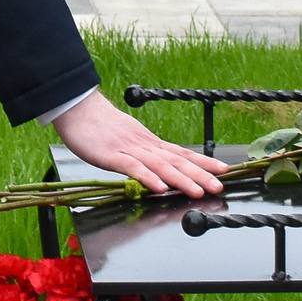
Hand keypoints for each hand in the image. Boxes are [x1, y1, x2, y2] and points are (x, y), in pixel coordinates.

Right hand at [52, 92, 226, 198]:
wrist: (79, 109)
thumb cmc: (102, 127)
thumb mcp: (128, 140)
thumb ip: (144, 156)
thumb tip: (161, 170)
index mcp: (149, 143)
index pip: (182, 153)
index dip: (203, 162)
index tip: (222, 170)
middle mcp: (145, 145)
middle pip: (176, 161)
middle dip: (200, 175)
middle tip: (219, 185)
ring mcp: (130, 150)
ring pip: (160, 166)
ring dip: (181, 179)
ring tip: (198, 191)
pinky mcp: (113, 156)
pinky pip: (133, 168)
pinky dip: (148, 178)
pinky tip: (160, 188)